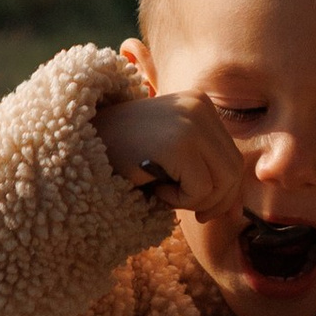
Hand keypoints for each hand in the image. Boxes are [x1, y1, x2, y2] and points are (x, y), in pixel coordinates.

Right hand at [96, 87, 246, 223]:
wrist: (77, 146)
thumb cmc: (123, 157)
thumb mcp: (169, 157)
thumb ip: (203, 172)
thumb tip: (238, 212)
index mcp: (200, 103)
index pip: (234, 158)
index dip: (222, 192)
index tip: (199, 206)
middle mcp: (200, 106)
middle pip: (234, 171)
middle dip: (214, 201)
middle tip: (184, 207)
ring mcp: (190, 121)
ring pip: (222, 183)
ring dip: (193, 200)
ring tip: (162, 191)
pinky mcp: (179, 143)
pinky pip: (200, 190)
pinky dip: (178, 201)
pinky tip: (153, 187)